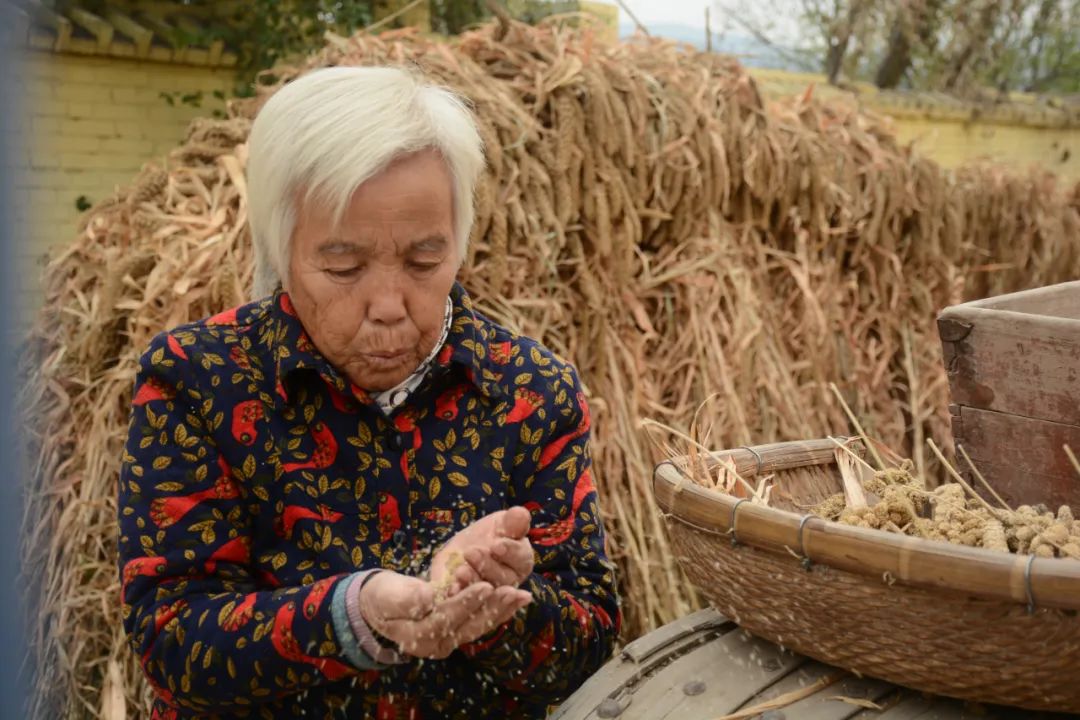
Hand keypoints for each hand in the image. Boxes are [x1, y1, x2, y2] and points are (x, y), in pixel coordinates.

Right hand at [358, 571, 530, 658]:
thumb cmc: (382, 597)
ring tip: (522, 595)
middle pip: (469, 626)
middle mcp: (437, 646)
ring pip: (479, 626)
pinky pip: (481, 622)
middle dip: (493, 608)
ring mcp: (449, 641)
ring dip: (502, 610)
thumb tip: (428, 597)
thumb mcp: (387, 594)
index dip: (466, 602)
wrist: (381, 606)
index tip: (485, 585)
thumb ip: (405, 597)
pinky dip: (499, 610)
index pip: (446, 619)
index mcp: (417, 637)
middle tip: (514, 591)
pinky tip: (516, 599)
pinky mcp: (458, 632)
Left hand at [430, 506, 535, 596]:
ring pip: (486, 594)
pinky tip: (451, 588)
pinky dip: (458, 595)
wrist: (463, 550)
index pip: (521, 558)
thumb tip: (521, 514)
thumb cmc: (488, 535)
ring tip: (461, 571)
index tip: (497, 545)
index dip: (509, 552)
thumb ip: (512, 522)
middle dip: (487, 566)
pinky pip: (466, 603)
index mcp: (522, 562)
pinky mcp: (469, 603)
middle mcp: (510, 584)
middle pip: (503, 579)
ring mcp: (490, 597)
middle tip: (472, 552)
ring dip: (473, 582)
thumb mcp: (499, 523)